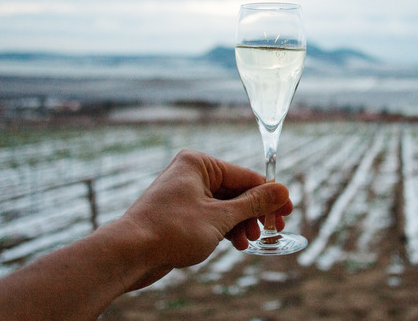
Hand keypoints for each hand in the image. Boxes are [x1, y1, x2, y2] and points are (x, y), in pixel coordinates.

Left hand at [115, 149, 292, 288]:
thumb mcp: (220, 217)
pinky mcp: (180, 213)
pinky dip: (225, 229)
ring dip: (241, 224)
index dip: (269, 195)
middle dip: (254, 213)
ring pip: (225, 206)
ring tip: (249, 241)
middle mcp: (191, 174)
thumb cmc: (171, 230)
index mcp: (199, 163)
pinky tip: (235, 243)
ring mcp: (184, 194)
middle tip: (272, 229)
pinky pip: (211, 216)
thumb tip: (282, 191)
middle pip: (236, 191)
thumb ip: (253, 204)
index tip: (288, 211)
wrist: (130, 253)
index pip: (245, 176)